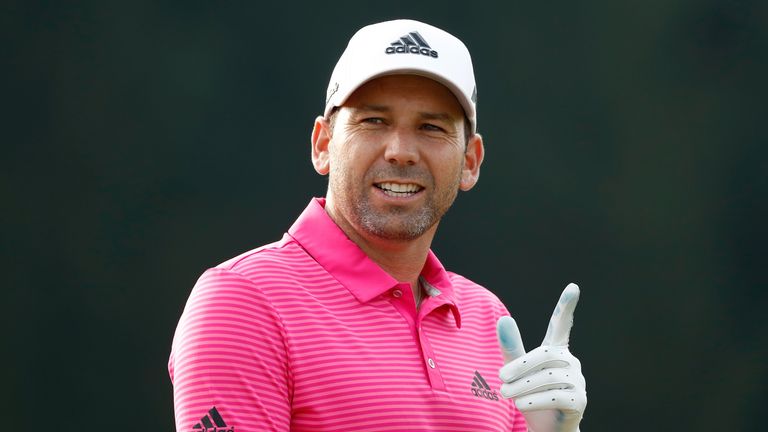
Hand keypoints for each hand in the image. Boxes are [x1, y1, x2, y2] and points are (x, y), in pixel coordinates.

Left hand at [497, 283, 586, 431]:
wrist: (545, 429)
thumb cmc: (531, 395)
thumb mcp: (515, 371)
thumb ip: (510, 347)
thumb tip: (503, 318)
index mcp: (556, 350)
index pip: (560, 325)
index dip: (566, 307)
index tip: (573, 287)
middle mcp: (570, 362)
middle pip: (545, 355)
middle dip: (520, 366)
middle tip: (500, 378)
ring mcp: (578, 381)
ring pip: (549, 377)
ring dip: (523, 386)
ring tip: (506, 394)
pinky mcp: (580, 401)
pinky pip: (556, 396)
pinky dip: (535, 400)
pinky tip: (521, 404)